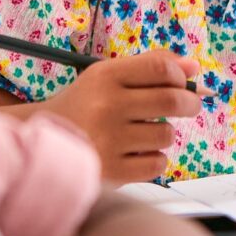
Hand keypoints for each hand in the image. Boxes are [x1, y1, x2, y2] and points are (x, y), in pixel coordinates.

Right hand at [41, 50, 201, 184]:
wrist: (41, 144)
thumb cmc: (84, 107)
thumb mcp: (107, 77)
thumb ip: (149, 66)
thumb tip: (194, 68)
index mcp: (104, 77)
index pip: (160, 67)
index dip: (180, 76)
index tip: (182, 84)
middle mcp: (106, 105)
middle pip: (172, 99)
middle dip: (190, 103)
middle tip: (189, 106)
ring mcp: (109, 139)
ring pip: (166, 134)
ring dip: (165, 134)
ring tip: (146, 133)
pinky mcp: (112, 170)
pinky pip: (157, 163)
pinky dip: (155, 159)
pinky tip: (138, 154)